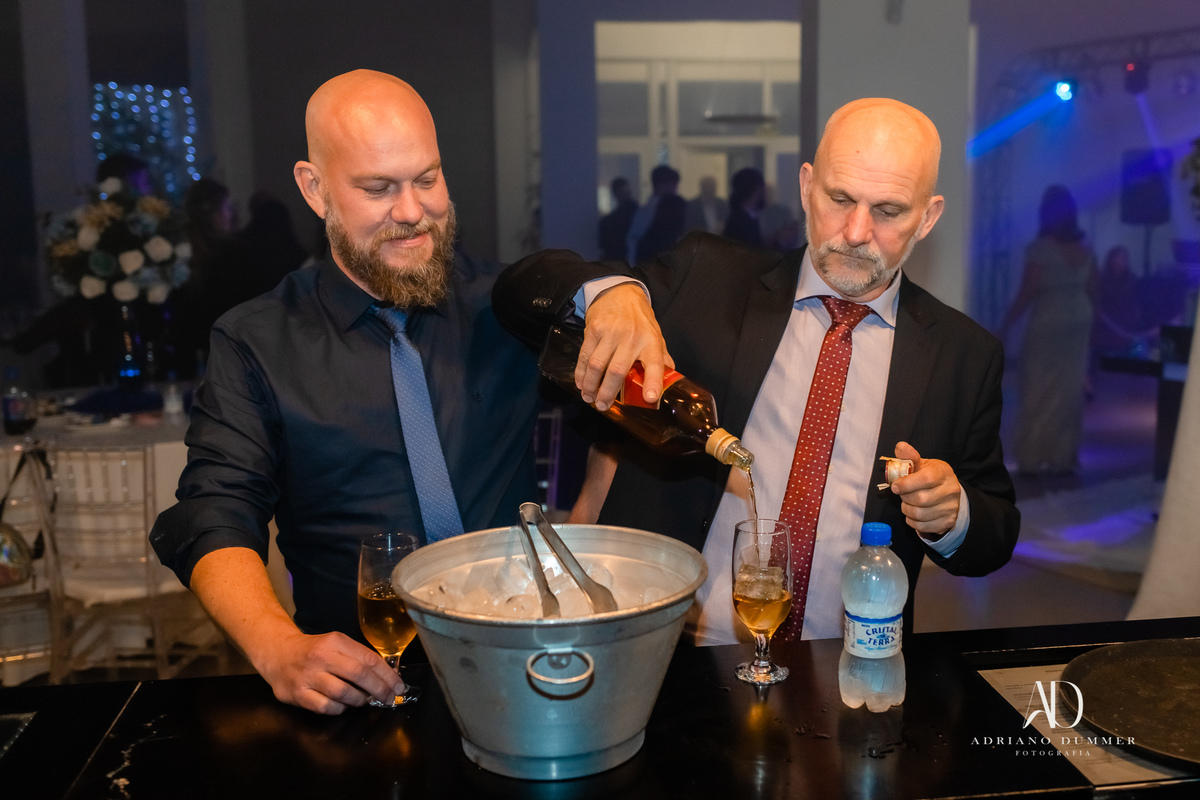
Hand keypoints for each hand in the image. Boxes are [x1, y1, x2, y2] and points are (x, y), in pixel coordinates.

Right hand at [252, 629, 406, 714]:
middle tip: (390, 699)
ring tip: (364, 700)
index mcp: (335, 641)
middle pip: (359, 675)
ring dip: (360, 700)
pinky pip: (326, 707)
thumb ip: (357, 657)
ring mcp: (308, 676)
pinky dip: (340, 709)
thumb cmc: (314, 651)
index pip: (368, 658)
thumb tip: (387, 677)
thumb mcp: (336, 644)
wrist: (277, 653)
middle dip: (380, 689)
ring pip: (343, 693)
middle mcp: (321, 657)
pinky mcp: (297, 694)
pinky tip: (343, 705)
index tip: (399, 686)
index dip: (387, 675)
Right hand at [577, 283, 673, 410]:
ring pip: (597, 365)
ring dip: (590, 385)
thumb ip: (661, 359)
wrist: (620, 292)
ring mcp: (610, 333)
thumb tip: (670, 383)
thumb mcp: (656, 335)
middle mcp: (631, 337)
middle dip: (608, 392)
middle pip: (617, 370)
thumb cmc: (640, 320)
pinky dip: (580, 372)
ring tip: (589, 398)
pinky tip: (580, 383)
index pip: (655, 364)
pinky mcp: (593, 330)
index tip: (651, 398)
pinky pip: (584, 355)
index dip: (653, 382)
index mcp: (651, 341)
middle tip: (603, 406)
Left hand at [889, 441, 960, 537]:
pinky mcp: (947, 522)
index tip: (895, 486)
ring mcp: (950, 508)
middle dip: (905, 497)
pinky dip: (912, 521)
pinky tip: (913, 513)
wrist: (949, 494)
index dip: (907, 484)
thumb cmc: (930, 477)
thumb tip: (900, 446)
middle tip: (902, 493)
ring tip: (908, 502)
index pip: (926, 479)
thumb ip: (909, 456)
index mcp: (943, 472)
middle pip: (920, 499)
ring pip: (919, 514)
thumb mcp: (922, 464)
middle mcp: (950, 490)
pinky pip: (922, 526)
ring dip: (906, 509)